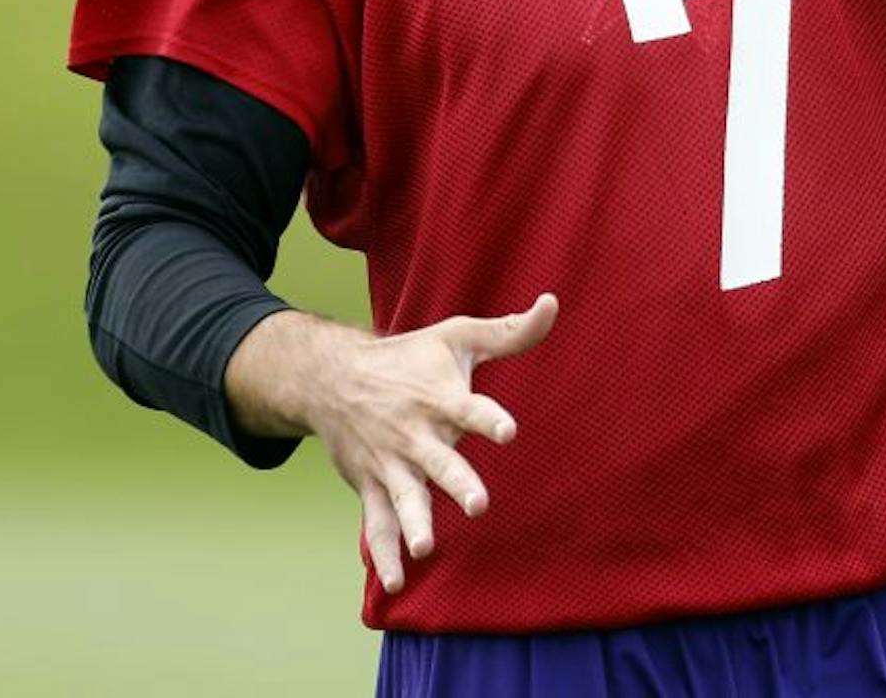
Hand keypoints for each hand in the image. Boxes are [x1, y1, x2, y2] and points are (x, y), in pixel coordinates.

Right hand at [308, 294, 558, 593]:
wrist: (333, 378)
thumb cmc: (410, 356)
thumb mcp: (458, 336)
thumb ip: (511, 331)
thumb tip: (552, 303)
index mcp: (440, 398)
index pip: (469, 408)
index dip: (488, 419)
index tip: (507, 431)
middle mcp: (415, 434)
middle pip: (439, 462)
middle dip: (456, 482)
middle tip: (477, 504)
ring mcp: (391, 464)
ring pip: (403, 498)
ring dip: (414, 523)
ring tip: (425, 548)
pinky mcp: (372, 486)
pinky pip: (376, 524)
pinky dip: (382, 553)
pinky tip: (394, 582)